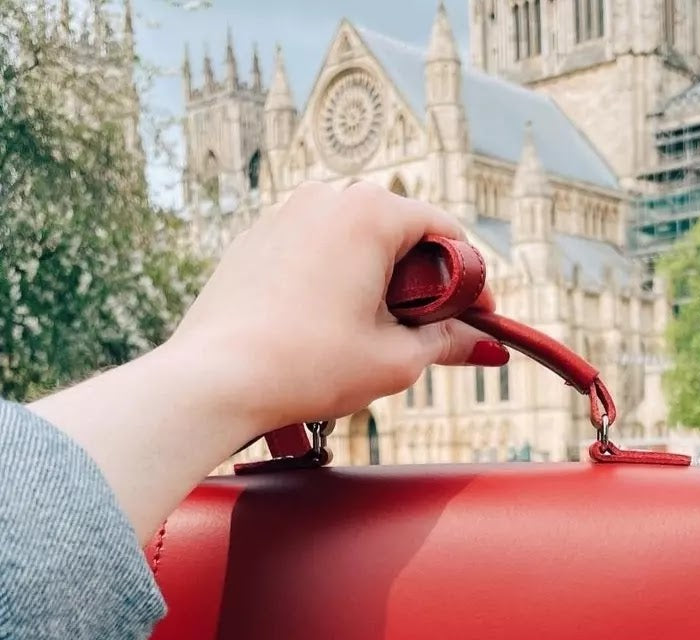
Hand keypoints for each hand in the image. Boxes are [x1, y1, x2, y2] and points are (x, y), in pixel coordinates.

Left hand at [29, 182, 506, 542]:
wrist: (214, 380)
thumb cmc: (307, 367)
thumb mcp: (396, 360)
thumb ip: (449, 343)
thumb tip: (486, 344)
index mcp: (369, 213)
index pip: (445, 232)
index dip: (471, 280)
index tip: (478, 318)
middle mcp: (325, 198)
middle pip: (399, 232)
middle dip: (423, 281)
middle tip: (429, 333)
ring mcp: (284, 215)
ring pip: (354, 242)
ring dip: (378, 281)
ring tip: (375, 335)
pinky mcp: (254, 241)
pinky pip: (314, 252)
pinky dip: (336, 282)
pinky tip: (329, 328)